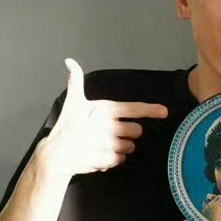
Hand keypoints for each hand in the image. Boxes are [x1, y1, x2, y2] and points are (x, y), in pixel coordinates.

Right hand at [35, 58, 167, 178]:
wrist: (55, 155)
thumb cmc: (67, 127)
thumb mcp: (72, 102)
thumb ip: (76, 81)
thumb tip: (69, 60)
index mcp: (104, 109)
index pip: (133, 109)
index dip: (151, 110)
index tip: (164, 112)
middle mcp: (108, 125)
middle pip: (137, 131)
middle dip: (128, 133)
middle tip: (111, 133)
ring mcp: (107, 143)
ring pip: (131, 146)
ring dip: (121, 147)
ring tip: (104, 144)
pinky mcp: (106, 159)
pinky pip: (122, 159)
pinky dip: (114, 159)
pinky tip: (102, 154)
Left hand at [201, 192, 220, 220]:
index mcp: (218, 204)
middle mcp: (211, 204)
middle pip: (217, 196)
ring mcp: (205, 207)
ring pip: (209, 198)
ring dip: (214, 199)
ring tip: (218, 205)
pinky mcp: (202, 211)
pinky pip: (205, 203)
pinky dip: (209, 203)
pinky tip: (212, 209)